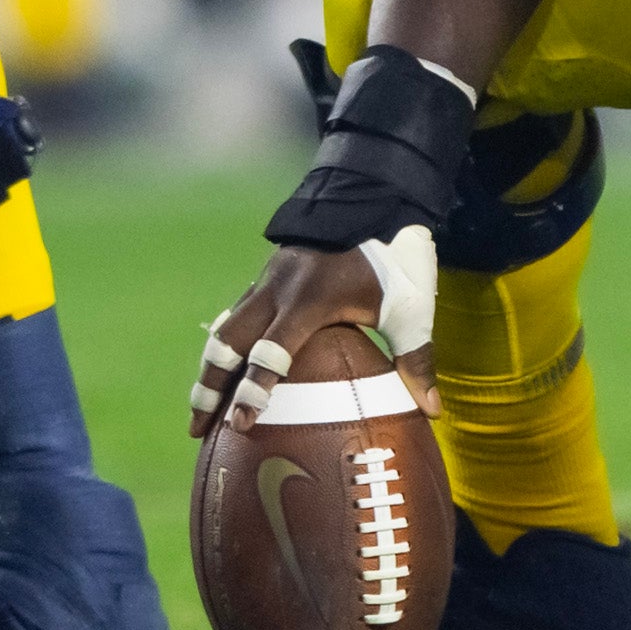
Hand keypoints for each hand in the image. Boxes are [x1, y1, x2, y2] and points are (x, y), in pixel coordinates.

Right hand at [190, 234, 438, 438]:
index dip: (254, 389)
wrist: (372, 199)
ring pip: (224, 330)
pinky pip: (233, 317)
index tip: (241, 423)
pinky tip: (218, 375)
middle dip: (209, 388)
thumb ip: (416, 359)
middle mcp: (278, 291)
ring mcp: (266, 282)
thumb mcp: (412, 309)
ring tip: (198, 413)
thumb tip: (432, 411)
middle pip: (228, 344)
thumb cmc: (395, 257)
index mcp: (310, 300)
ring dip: (208, 371)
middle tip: (198, 430)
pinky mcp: (265, 280)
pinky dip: (222, 348)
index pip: (272, 352)